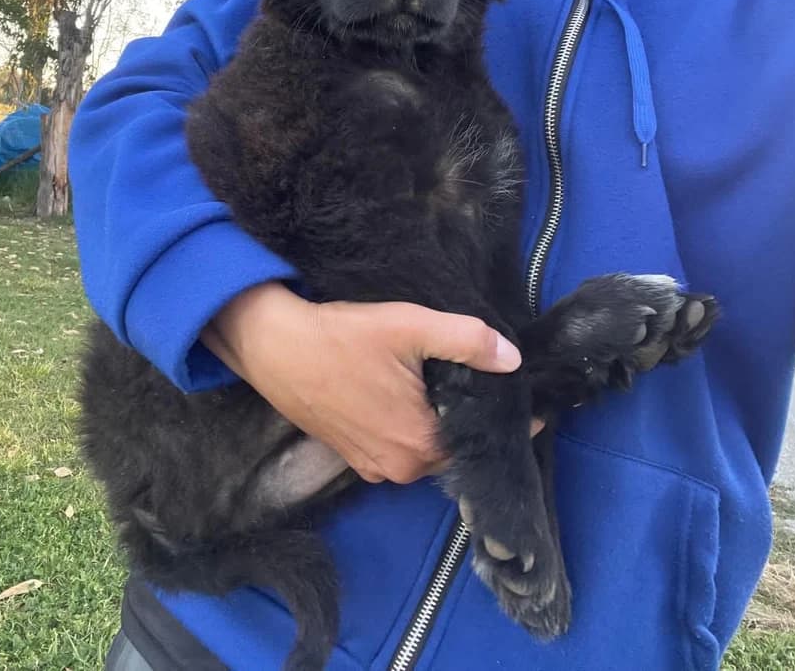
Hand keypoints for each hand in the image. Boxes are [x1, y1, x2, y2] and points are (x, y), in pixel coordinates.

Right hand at [201, 282, 539, 485]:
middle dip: (468, 417)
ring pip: (426, 446)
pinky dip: (409, 426)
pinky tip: (405, 395)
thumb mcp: (410, 326)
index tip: (521, 398)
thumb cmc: (342, 336)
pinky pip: (398, 446)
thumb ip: (468, 341)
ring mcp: (374, 467)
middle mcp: (402, 468)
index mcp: (422, 444)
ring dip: (437, 422)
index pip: (484, 440)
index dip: (504, 417)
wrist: (273, 347)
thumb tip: (513, 360)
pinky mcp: (352, 458)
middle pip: (455, 445)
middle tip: (479, 379)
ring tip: (441, 384)